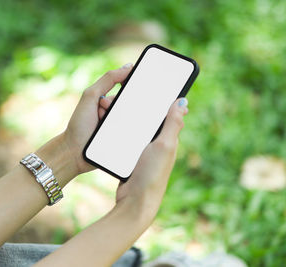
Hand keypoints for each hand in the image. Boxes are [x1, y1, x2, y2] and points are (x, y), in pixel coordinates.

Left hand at [63, 63, 133, 173]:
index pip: (128, 89)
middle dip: (115, 104)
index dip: (131, 86)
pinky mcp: (126, 140)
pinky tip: (112, 132)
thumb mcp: (90, 96)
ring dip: (119, 118)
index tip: (132, 85)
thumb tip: (128, 67)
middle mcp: (119, 114)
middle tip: (100, 110)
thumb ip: (108, 79)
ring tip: (102, 125)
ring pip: (134, 117)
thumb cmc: (80, 123)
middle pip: (131, 103)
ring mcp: (123, 127)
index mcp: (111, 101)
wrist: (74, 151)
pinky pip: (136, 132)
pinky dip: (127, 130)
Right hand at [114, 98, 188, 217]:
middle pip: (148, 120)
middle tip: (124, 95)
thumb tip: (182, 101)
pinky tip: (110, 125)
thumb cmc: (152, 174)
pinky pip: (125, 140)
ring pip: (135, 129)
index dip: (161, 100)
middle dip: (138, 107)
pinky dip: (119, 131)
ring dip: (126, 118)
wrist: (135, 201)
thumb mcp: (165, 145)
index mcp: (168, 139)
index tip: (151, 85)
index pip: (167, 114)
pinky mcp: (131, 158)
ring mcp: (143, 152)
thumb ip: (173, 124)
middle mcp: (158, 145)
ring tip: (112, 105)